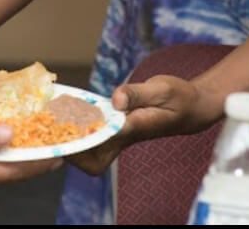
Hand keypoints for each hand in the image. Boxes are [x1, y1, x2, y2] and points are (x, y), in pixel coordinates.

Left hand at [64, 74, 215, 174]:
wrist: (191, 106)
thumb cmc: (178, 98)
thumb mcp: (161, 89)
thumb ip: (137, 93)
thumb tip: (115, 100)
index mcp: (133, 129)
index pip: (102, 143)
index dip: (82, 140)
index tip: (67, 127)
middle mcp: (124, 138)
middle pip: (92, 160)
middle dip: (72, 149)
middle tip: (56, 127)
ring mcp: (120, 136)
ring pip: (91, 152)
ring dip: (73, 138)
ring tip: (58, 115)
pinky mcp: (119, 130)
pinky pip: (95, 137)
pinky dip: (80, 128)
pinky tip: (71, 109)